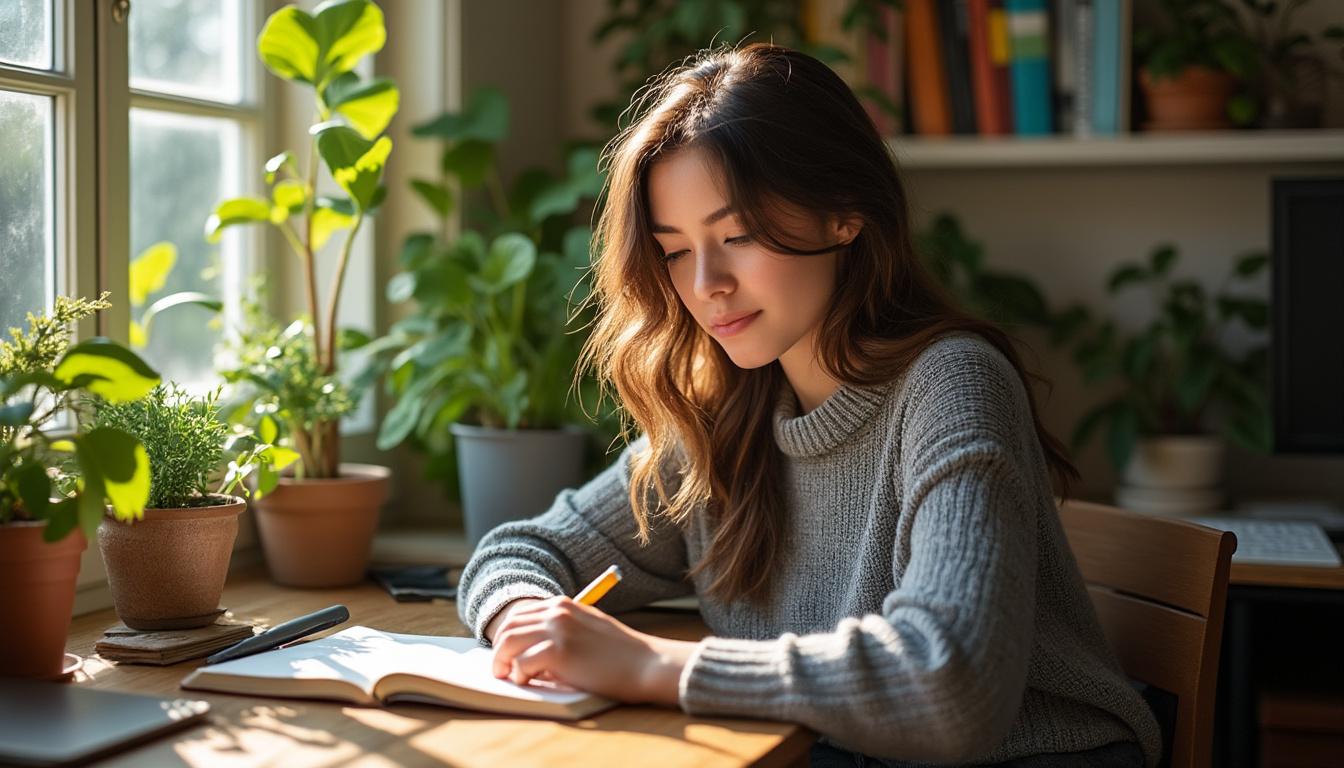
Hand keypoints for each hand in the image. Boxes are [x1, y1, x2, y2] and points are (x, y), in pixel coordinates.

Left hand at [488, 595, 696, 705]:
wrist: (646, 665)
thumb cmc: (621, 655)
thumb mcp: (589, 630)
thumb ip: (561, 632)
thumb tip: (530, 651)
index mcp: (564, 604)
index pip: (519, 614)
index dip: (506, 635)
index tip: (504, 653)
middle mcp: (557, 611)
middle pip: (508, 626)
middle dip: (498, 649)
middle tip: (500, 669)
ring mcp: (557, 630)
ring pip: (507, 642)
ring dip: (502, 662)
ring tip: (509, 677)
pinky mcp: (558, 652)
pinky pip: (521, 664)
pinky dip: (519, 675)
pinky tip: (528, 682)